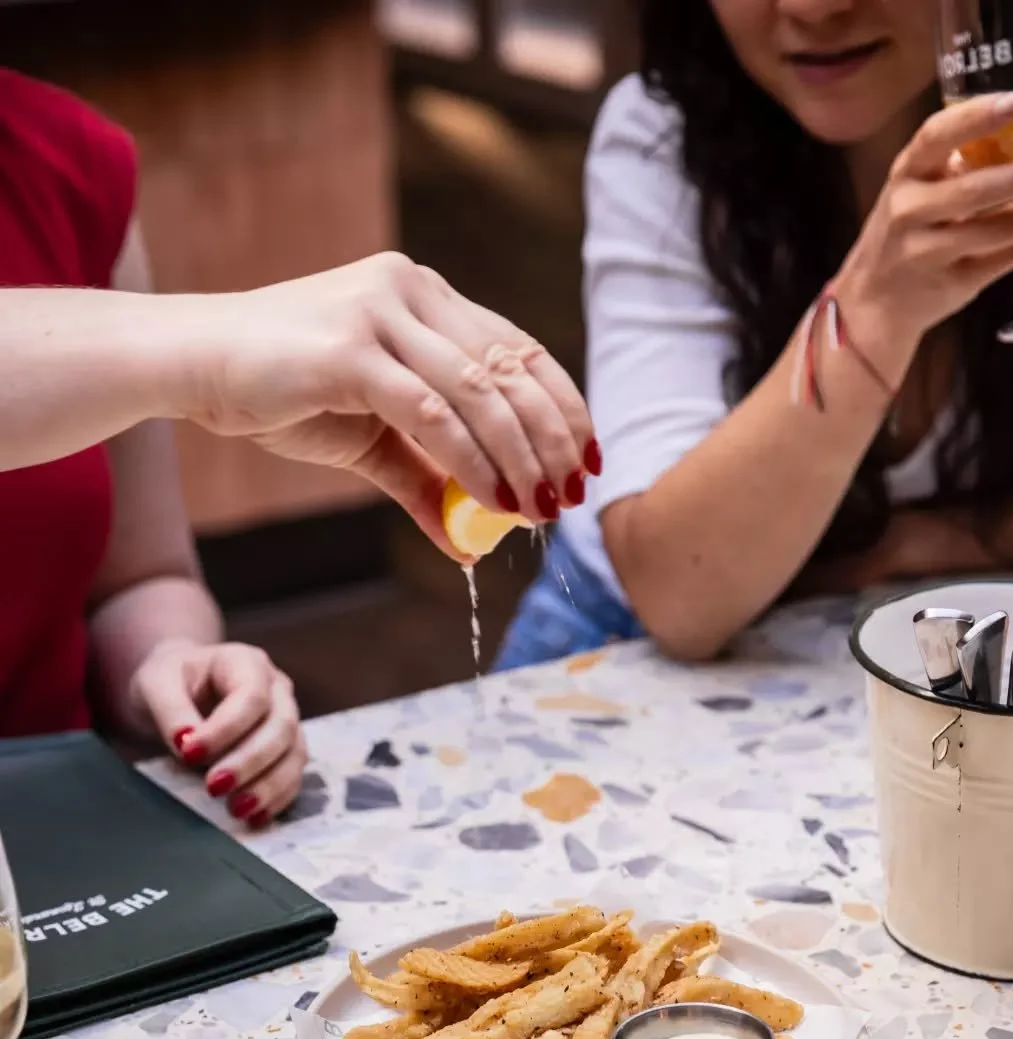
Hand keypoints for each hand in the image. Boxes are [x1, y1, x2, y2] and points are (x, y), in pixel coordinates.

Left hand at [130, 640, 306, 826]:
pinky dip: (278, 798)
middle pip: (280, 726)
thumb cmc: (170, 681)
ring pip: (294, 753)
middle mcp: (277, 689)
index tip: (189, 753)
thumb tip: (186, 743)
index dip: (226, 729)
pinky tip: (255, 817)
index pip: (251, 696)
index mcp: (247, 663)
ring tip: (236, 809)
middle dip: (249, 761)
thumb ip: (169, 709)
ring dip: (269, 785)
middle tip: (214, 787)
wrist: (180, 689)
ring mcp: (287, 719)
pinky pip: (294, 775)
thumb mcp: (155, 683)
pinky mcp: (286, 749)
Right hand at [185, 254, 596, 551]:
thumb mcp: (370, 440)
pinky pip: (433, 413)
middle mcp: (411, 289)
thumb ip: (426, 478)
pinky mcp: (351, 349)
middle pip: (512, 370)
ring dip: (521, 460)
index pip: (517, 348)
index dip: (562, 404)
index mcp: (424, 294)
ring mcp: (381, 312)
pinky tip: (494, 503)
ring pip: (481, 393)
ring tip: (541, 510)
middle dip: (552, 440)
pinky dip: (472, 463)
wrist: (195, 364)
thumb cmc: (280, 390)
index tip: (586, 458)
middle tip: (572, 496)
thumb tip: (470, 545)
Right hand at [835, 94, 1012, 382]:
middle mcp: (910, 212)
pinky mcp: (949, 284)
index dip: (974, 117)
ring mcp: (927, 253)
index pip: (935, 137)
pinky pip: (1000, 262)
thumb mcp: (923, 187)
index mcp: (905, 176)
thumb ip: (979, 150)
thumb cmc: (906, 231)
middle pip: (975, 190)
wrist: (871, 303)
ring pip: (995, 231)